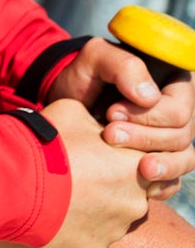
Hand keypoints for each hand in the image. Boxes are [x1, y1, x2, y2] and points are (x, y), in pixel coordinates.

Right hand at [36, 97, 151, 247]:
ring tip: (60, 196)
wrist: (11, 182)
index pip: (143, 162)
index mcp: (137, 165)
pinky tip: (55, 216)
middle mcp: (136, 201)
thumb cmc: (43, 142)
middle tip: (76, 175)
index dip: (116, 157)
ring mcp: (116, 229)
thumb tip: (101, 126)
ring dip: (94, 208)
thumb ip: (98, 121)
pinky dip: (77, 230)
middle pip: (129, 193)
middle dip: (108, 185)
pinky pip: (92, 240)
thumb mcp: (73, 111)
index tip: (94, 154)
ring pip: (112, 218)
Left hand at [49, 37, 194, 200]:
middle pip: (181, 135)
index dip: (150, 115)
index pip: (179, 109)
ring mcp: (171, 139)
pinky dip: (163, 185)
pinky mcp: (159, 160)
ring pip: (184, 159)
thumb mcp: (95, 58)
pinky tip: (147, 188)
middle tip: (108, 135)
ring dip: (161, 166)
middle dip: (145, 138)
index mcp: (173, 84)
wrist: (64, 102)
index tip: (111, 113)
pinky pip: (174, 180)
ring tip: (137, 169)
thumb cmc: (83, 75)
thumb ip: (123, 65)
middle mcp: (179, 113)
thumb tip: (149, 97)